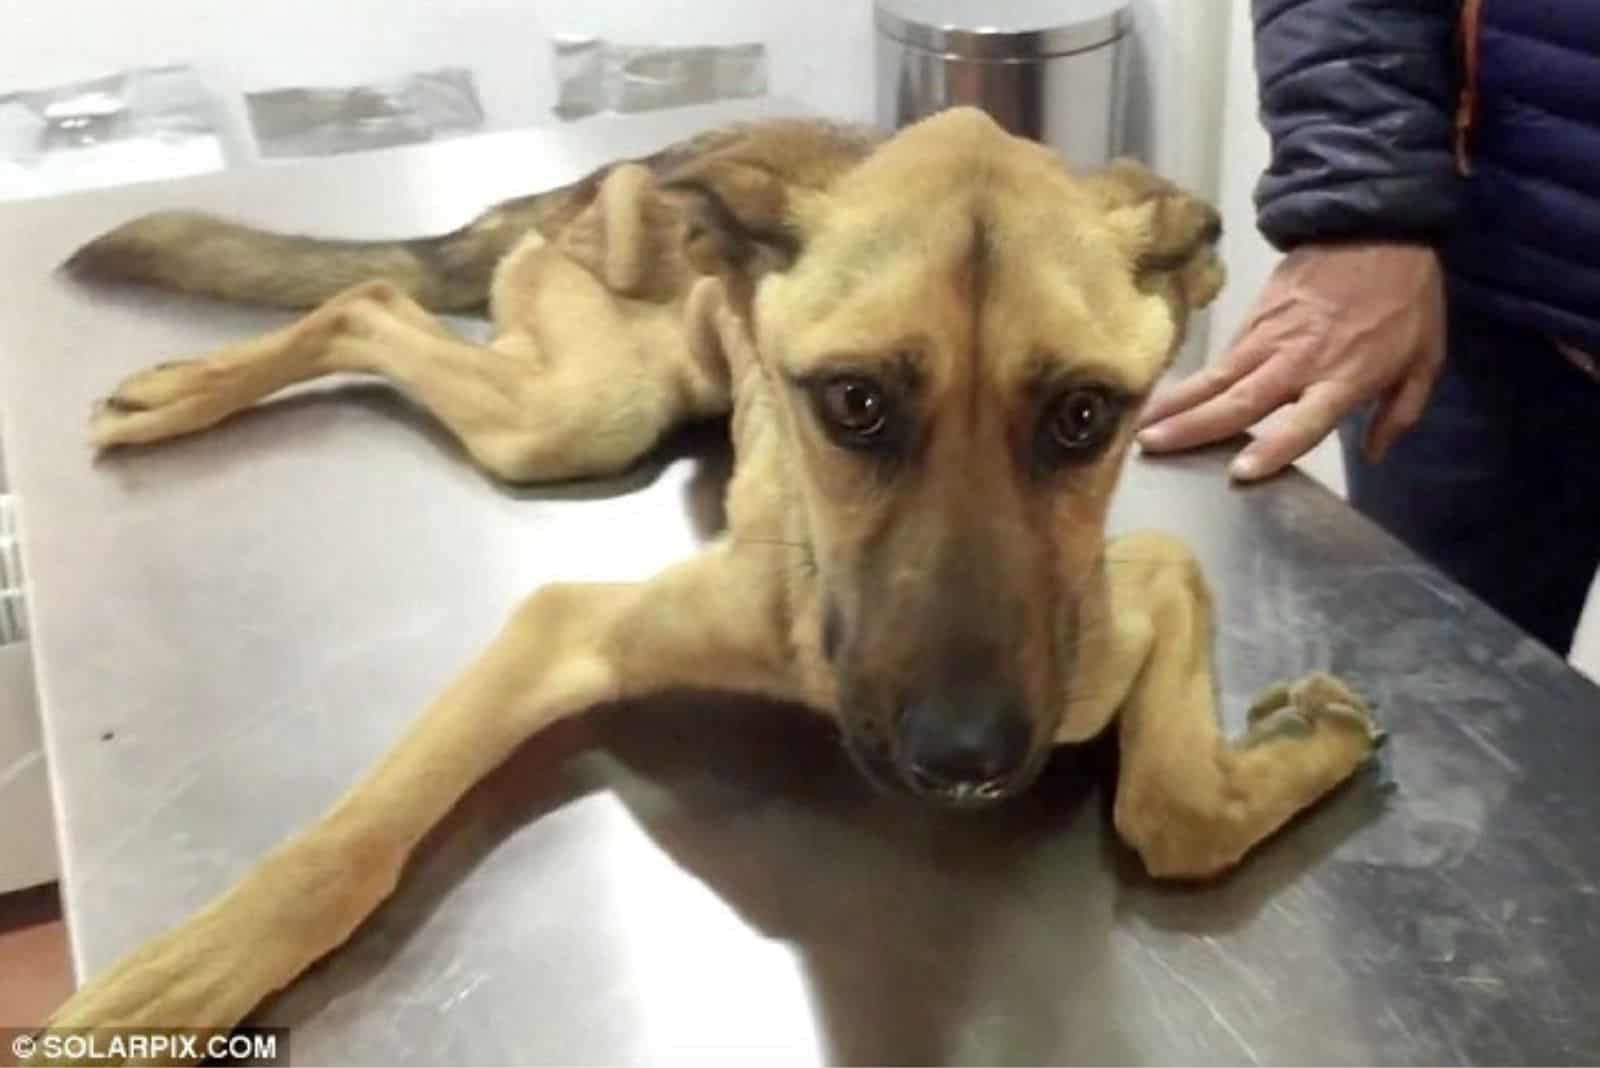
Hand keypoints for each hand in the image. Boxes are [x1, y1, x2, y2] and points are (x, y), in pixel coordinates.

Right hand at [1136, 242, 1445, 480]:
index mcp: (1343, 378)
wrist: (1374, 226)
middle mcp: (1297, 362)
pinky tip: (1169, 398)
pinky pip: (1223, 356)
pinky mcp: (1253, 317)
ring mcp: (1269, 337)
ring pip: (1216, 377)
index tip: (1238, 474)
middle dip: (1193, 427)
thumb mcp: (1425, 358)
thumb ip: (1401, 411)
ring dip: (1177, 404)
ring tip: (1141, 428)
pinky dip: (1195, 380)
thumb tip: (1373, 453)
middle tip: (1151, 448)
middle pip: (1238, 401)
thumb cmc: (1406, 299)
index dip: (1271, 450)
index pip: (1303, 423)